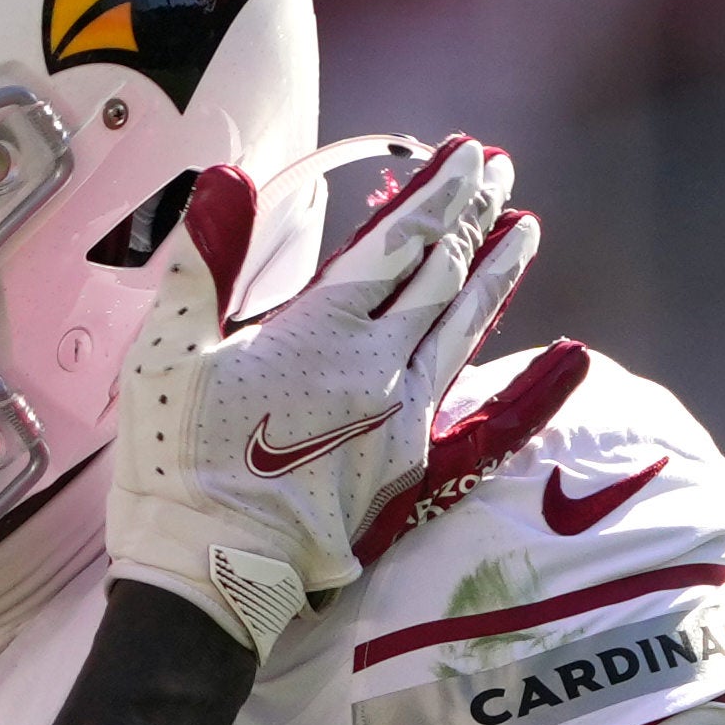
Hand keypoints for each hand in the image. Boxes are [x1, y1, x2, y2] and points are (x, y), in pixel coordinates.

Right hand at [102, 138, 539, 656]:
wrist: (211, 570)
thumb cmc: (177, 461)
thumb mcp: (168, 352)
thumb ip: (205, 262)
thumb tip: (227, 179)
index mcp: (321, 331)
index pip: (396, 243)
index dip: (435, 193)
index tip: (467, 154)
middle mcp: (378, 366)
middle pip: (442, 276)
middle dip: (472, 218)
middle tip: (501, 173)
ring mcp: (401, 417)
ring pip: (463, 331)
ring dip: (494, 276)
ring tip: (524, 231)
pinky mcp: (407, 464)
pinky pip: (474, 403)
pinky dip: (519, 372)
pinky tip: (555, 357)